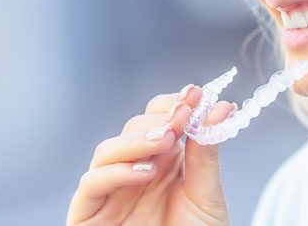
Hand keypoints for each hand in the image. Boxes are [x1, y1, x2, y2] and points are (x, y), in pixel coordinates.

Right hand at [67, 84, 236, 225]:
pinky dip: (114, 172)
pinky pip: (91, 184)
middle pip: (132, 129)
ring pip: (107, 150)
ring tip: (166, 139)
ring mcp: (110, 192)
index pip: (159, 120)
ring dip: (136, 139)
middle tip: (183, 112)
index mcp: (163, 163)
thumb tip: (219, 107)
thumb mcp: (207, 196)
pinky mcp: (88, 215)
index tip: (196, 93)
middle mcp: (134, 173)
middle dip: (158, 118)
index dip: (174, 103)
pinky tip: (144, 172)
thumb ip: (207, 153)